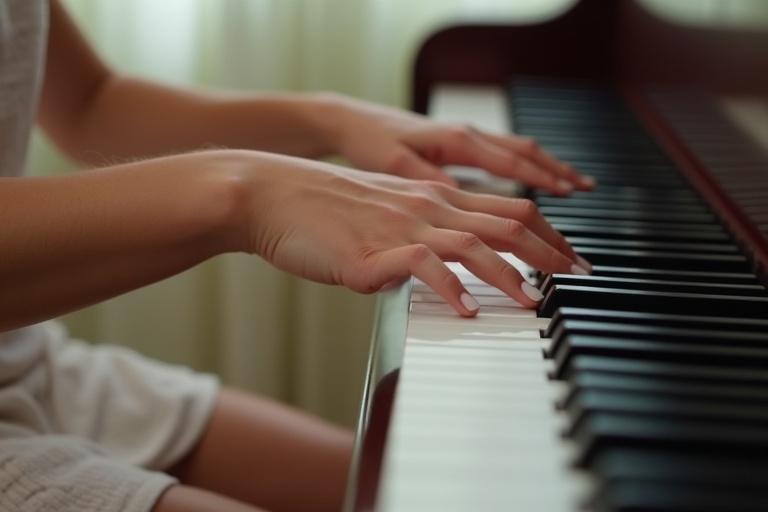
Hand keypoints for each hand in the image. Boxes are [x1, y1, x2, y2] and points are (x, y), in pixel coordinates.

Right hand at [235, 151, 589, 315]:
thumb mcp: (383, 212)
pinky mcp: (370, 253)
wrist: (269, 193)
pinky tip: (465, 310)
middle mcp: (425, 206)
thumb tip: (441, 271)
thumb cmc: (321, 207)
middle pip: (506, 222)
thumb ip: (418, 236)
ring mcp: (400, 227)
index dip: (547, 233)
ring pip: (473, 242)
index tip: (571, 257)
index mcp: (431, 196)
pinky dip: (450, 288)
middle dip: (550, 251)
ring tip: (533, 303)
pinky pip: (422, 266)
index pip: (507, 208)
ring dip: (510, 273)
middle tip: (577, 279)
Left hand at [331, 97, 594, 193]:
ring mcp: (466, 137)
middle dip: (559, 174)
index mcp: (458, 140)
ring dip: (548, 168)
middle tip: (587, 194)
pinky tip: (535, 179)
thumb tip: (463, 203)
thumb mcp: (396, 165)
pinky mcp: (458, 144)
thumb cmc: (371, 140)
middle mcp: (469, 135)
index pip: (513, 162)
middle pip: (526, 154)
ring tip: (576, 186)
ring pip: (519, 151)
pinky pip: (504, 154)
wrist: (349, 120)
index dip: (544, 180)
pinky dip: (527, 166)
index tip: (571, 196)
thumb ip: (430, 182)